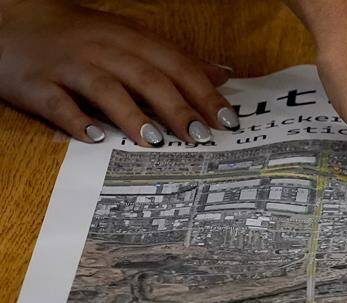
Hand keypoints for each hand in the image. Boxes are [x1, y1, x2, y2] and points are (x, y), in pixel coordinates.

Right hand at [0, 0, 235, 144]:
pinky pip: (58, 103)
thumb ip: (174, 59)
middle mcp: (102, 49)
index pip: (176, 64)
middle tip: (201, 137)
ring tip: (156, 142)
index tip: (228, 121)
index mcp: (129, 38)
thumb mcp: (129, 39)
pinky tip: (95, 138)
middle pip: (146, 77)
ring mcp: (68, 66)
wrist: (10, 21)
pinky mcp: (37, 84)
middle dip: (177, 108)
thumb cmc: (80, 37)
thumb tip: (222, 75)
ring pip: (105, 88)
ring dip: (132, 116)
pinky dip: (76, 121)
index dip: (204, 93)